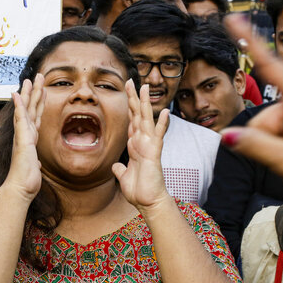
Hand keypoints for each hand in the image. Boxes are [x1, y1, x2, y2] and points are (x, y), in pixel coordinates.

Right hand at [3, 74, 44, 201]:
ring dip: (29, 93)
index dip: (38, 103)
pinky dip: (19, 106)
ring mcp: (22, 135)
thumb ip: (35, 162)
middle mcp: (25, 135)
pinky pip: (20, 118)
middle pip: (31, 108)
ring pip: (27, 109)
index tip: (41, 91)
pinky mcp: (21, 138)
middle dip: (35, 92)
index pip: (35, 117)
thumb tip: (37, 163)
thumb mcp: (35, 168)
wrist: (20, 188)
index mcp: (29, 140)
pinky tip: (17, 94)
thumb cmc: (26, 181)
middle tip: (37, 77)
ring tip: (31, 79)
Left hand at [112, 83, 170, 212]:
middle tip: (131, 80)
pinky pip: (158, 136)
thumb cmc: (139, 191)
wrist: (148, 202)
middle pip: (138, 115)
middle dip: (134, 97)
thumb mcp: (124, 177)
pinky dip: (162, 124)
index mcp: (135, 145)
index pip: (131, 121)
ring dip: (145, 103)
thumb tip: (116, 165)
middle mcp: (142, 142)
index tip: (127, 91)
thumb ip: (120, 169)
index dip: (129, 106)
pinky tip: (165, 111)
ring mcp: (149, 146)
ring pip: (146, 119)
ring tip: (144, 86)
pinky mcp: (154, 153)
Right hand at [220, 15, 282, 205]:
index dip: (249, 41)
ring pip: (267, 130)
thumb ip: (255, 146)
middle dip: (264, 138)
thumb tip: (226, 135)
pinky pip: (278, 138)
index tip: (233, 17)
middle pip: (262, 116)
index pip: (269, 65)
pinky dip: (280, 152)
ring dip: (273, 148)